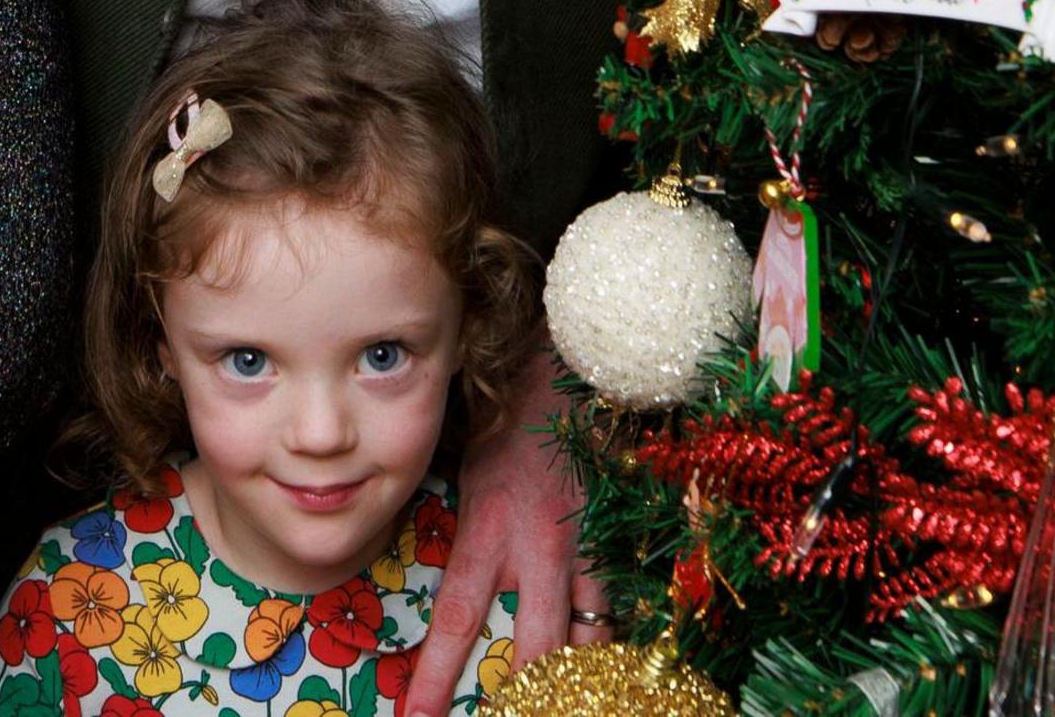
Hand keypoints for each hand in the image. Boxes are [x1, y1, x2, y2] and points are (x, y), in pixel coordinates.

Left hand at [406, 344, 603, 716]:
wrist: (563, 371)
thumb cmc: (507, 425)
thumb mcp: (468, 476)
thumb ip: (466, 535)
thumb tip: (453, 592)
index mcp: (487, 532)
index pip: (458, 621)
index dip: (436, 677)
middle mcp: (537, 549)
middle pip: (531, 646)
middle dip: (518, 699)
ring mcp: (585, 547)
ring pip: (587, 634)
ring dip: (574, 676)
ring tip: (566, 703)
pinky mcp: (617, 536)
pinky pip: (618, 602)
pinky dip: (610, 636)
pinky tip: (610, 668)